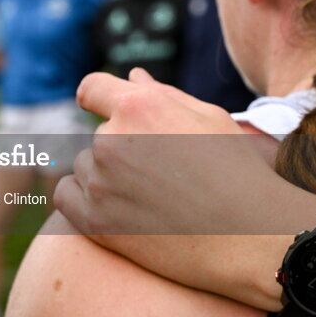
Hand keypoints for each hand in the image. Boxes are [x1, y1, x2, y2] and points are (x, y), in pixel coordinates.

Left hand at [54, 69, 315, 308]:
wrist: (249, 239)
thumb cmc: (238, 173)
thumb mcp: (210, 120)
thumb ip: (164, 95)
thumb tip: (132, 77)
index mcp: (139, 106)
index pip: (91, 89)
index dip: (100, 100)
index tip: (109, 114)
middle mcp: (112, 139)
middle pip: (97, 136)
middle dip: (120, 148)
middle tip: (160, 175)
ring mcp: (100, 181)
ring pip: (85, 167)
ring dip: (105, 177)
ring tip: (151, 198)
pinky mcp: (93, 219)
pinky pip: (66, 196)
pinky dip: (84, 201)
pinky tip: (117, 210)